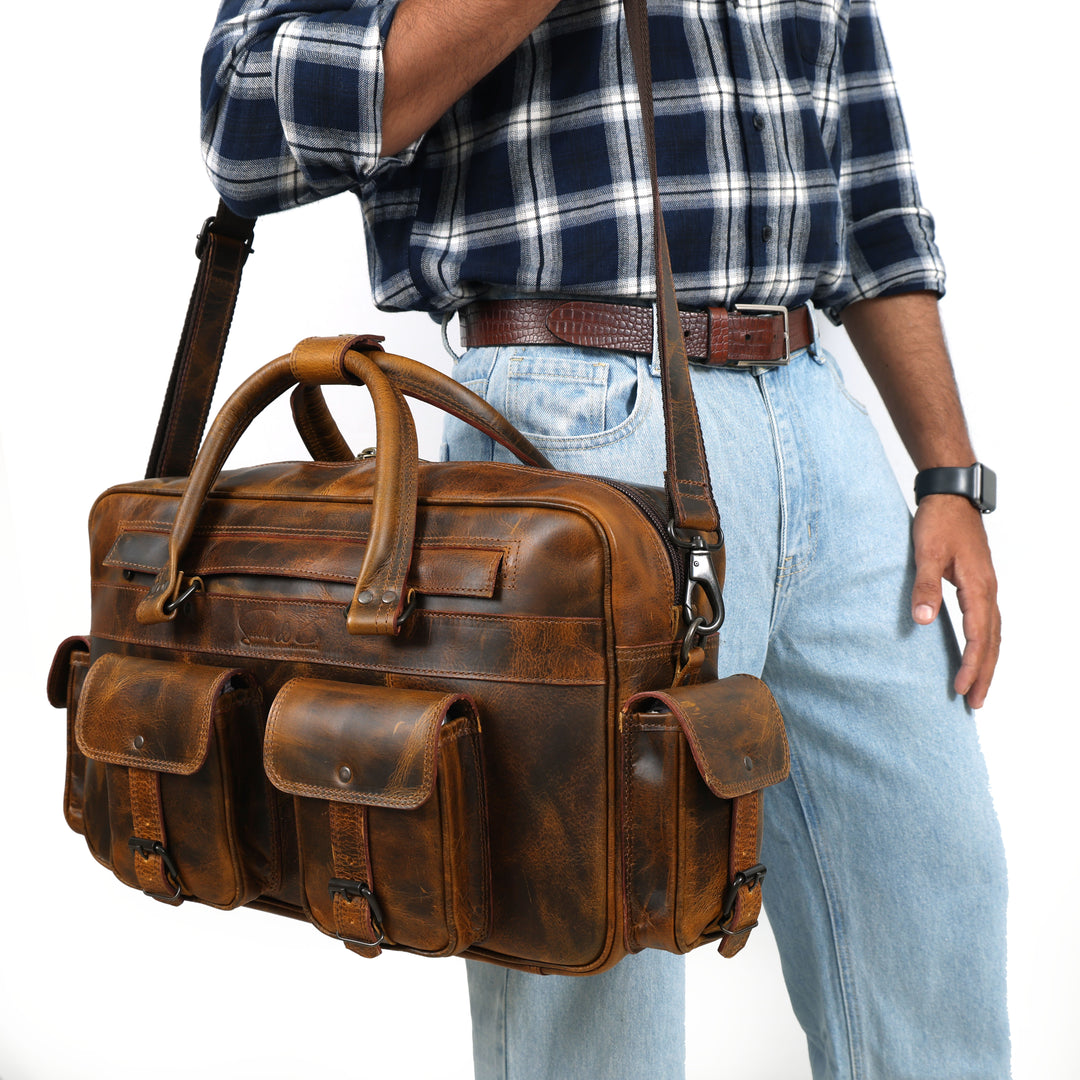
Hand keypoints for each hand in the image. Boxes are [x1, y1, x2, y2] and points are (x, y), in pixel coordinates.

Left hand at [911, 495, 999, 707]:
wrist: (951, 496)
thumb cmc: (938, 522)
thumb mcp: (925, 553)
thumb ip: (924, 587)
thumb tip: (924, 621)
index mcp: (978, 587)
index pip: (978, 636)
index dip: (971, 665)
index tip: (962, 689)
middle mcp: (988, 591)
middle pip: (991, 641)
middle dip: (985, 673)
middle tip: (976, 703)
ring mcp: (986, 587)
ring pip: (992, 633)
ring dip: (987, 661)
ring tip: (978, 688)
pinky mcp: (979, 583)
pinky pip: (987, 622)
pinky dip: (984, 643)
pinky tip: (976, 653)